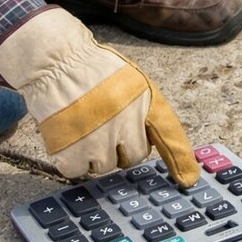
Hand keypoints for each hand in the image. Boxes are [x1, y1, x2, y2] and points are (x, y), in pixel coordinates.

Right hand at [0, 8, 200, 185]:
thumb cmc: (90, 68)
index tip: (187, 179)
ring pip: (105, 165)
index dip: (181, 159)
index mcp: (143, 99)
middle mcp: (125, 120)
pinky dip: (72, 160)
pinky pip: (78, 170)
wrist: (54, 62)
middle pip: (135, 156)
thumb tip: (146, 138)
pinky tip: (68, 138)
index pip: (168, 133)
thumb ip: (141, 108)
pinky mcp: (71, 150)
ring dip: (95, 154)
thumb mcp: (128, 79)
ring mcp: (98, 138)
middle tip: (105, 131)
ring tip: (83, 129)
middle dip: (122, 149)